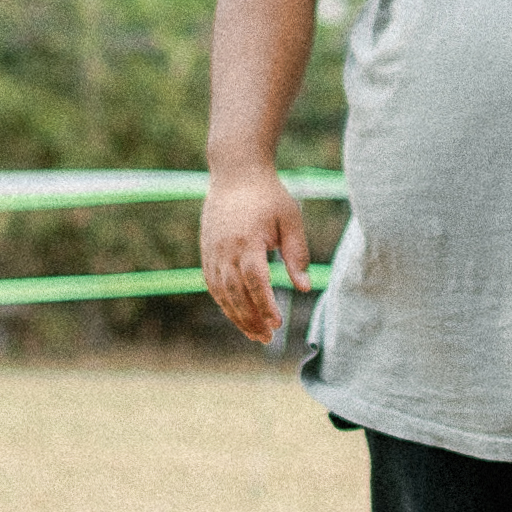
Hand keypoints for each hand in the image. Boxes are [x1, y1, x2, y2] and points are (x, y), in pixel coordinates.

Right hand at [201, 166, 311, 342]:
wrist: (236, 172)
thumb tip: (305, 288)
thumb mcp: (291, 220)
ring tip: (254, 334)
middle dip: (251, 319)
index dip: (265, 304)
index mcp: (247, 239)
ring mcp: (212, 250)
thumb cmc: (269, 195)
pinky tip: (238, 315)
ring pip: (221, 292)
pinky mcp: (206, 251)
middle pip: (236, 292)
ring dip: (237, 316)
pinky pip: (212, 284)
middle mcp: (225, 248)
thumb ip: (297, 254)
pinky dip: (224, 302)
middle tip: (267, 338)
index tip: (278, 323)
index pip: (255, 280)